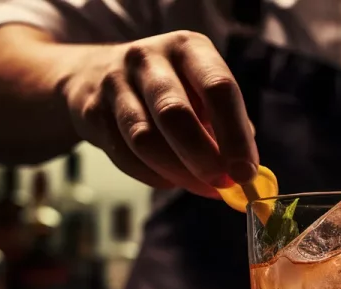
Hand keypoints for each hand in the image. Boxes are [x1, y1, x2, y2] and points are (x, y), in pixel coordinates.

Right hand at [62, 31, 258, 197]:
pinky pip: (125, 155)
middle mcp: (149, 58)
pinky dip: (153, 176)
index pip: (217, 87)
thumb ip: (225, 125)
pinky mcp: (93, 111)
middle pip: (176, 114)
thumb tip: (247, 171)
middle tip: (222, 186)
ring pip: (146, 139)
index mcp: (188, 48)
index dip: (234, 134)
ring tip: (200, 187)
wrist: (94, 75)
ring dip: (178, 173)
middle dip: (203, 157)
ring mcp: (116, 83)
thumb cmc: (166, 88)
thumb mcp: (199, 89)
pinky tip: (169, 179)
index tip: (245, 172)